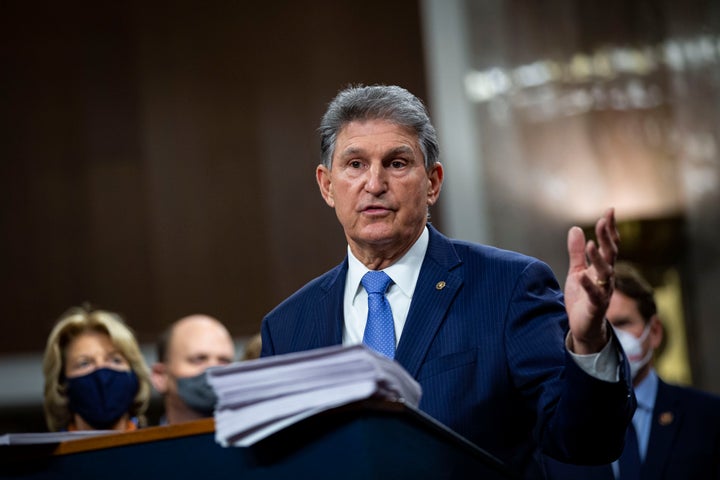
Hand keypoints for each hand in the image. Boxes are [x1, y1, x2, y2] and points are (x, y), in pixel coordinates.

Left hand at [565, 208, 619, 353]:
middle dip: (607, 238)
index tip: (609, 211)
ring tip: (590, 245)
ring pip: (605, 273)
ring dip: (598, 259)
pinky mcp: (595, 306)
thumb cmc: (582, 298)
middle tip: (602, 221)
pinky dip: (588, 286)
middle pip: (610, 255)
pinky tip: (582, 276)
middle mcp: (606, 278)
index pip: (609, 245)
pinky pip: (594, 295)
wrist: (583, 326)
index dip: (610, 229)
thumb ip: (576, 252)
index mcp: (602, 268)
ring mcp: (603, 292)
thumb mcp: (576, 271)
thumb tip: (575, 229)